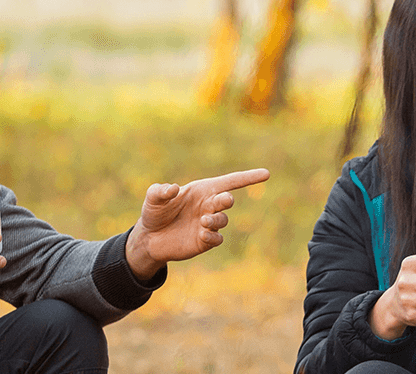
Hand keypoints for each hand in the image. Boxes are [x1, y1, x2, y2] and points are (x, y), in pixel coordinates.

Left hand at [126, 168, 270, 279]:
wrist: (150, 238)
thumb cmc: (154, 213)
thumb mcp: (152, 199)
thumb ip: (160, 191)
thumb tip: (173, 188)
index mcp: (202, 190)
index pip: (230, 182)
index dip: (248, 178)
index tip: (266, 174)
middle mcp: (209, 206)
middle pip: (227, 200)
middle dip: (226, 200)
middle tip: (222, 201)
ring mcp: (208, 223)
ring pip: (223, 220)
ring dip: (216, 219)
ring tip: (203, 221)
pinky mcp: (205, 241)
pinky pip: (216, 238)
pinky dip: (212, 235)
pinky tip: (202, 233)